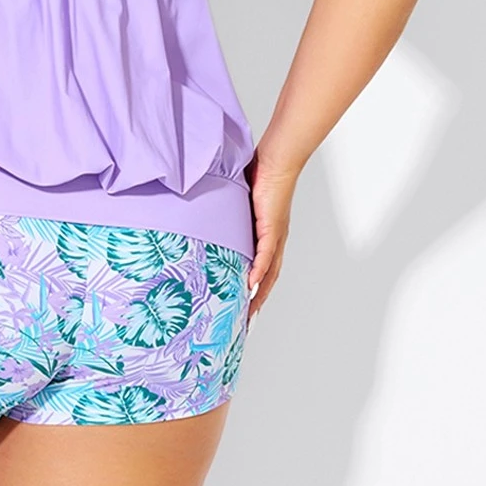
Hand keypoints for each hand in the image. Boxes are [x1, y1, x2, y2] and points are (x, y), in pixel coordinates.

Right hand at [245, 151, 298, 323]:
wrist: (275, 161)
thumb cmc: (259, 176)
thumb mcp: (240, 204)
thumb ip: (230, 216)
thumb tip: (209, 220)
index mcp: (268, 237)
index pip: (263, 271)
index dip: (255, 292)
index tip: (244, 310)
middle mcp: (275, 241)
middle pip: (268, 280)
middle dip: (257, 303)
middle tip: (244, 324)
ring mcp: (275, 236)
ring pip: (269, 274)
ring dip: (259, 295)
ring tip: (248, 313)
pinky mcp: (272, 228)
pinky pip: (266, 255)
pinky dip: (259, 272)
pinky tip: (251, 286)